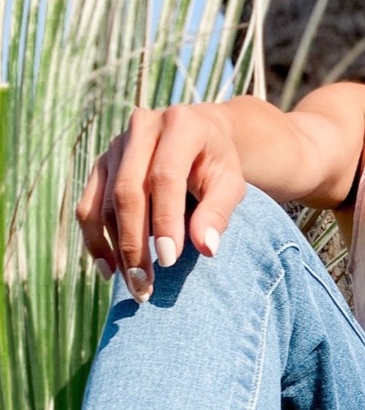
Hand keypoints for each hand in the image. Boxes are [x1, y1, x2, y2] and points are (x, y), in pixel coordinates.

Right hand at [75, 104, 246, 301]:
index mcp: (180, 125)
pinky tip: (110, 270)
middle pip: (127, 192)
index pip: (164, 177)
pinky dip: (95, 240)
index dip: (166, 220)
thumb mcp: (231, 184)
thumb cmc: (219, 164)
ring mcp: (116, 146)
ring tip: (134, 284)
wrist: (202, 137)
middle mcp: (141, 128)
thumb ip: (219, 212)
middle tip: (145, 284)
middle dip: (135, 243)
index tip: (170, 260)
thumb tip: (205, 248)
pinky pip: (88, 206)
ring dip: (116, 248)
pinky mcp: (101, 165)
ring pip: (104, 202)